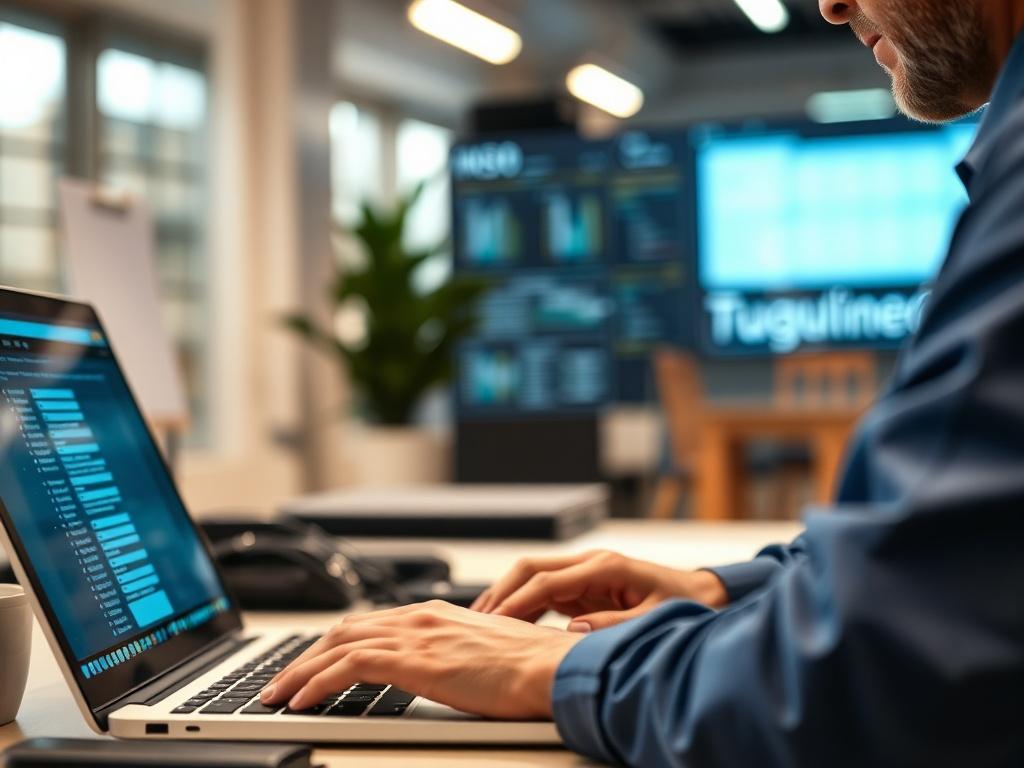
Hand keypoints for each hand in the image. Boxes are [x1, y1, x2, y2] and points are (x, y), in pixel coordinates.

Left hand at [259, 601, 583, 718]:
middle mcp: (419, 617)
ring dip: (299, 672)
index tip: (311, 665)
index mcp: (434, 614)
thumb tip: (443, 673)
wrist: (551, 669)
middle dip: (305, 656)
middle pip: (343, 631)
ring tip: (276, 695)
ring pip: (336, 646)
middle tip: (281, 681)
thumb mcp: (484, 655)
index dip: (332, 645)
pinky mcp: (413, 660)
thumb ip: (454, 657)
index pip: (368, 624)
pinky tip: (300, 700)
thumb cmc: (530, 668)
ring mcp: (415, 635)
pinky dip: (315, 683)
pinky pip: (347, 668)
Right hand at [471, 550, 727, 630]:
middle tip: (478, 619)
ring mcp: (585, 572)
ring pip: (533, 577)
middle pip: (531, 568)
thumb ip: (611, 624)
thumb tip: (572, 630)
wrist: (702, 594)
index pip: (547, 581)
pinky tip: (510, 624)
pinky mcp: (585, 584)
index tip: (496, 622)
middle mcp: (590, 563)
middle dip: (502, 591)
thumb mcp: (650, 620)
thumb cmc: (682, 605)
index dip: (518, 601)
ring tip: (483, 623)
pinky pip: (546, 591)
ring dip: (508, 597)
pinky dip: (524, 605)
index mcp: (604, 566)